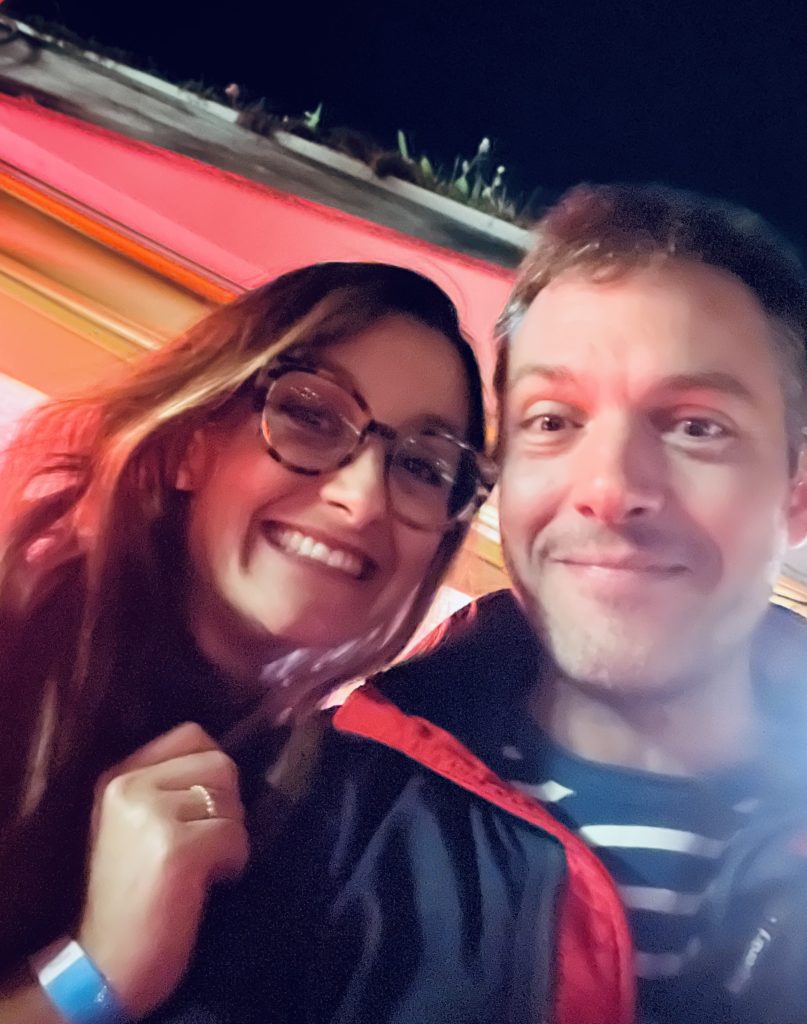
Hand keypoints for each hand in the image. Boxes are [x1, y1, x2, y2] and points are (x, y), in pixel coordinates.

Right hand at [77, 723, 248, 1017]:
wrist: (102, 963)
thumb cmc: (130, 895)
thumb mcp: (133, 824)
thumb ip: (168, 786)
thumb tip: (227, 763)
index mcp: (118, 775)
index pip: (192, 735)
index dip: (212, 770)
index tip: (204, 809)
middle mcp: (130, 784)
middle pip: (220, 763)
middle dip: (227, 804)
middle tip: (206, 843)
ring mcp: (151, 813)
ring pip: (232, 799)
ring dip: (231, 835)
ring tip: (203, 866)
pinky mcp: (175, 848)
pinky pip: (235, 835)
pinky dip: (234, 862)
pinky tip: (209, 883)